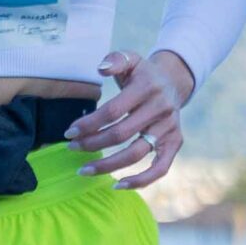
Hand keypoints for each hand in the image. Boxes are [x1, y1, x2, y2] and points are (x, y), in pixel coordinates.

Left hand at [65, 51, 192, 188]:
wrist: (173, 82)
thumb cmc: (142, 74)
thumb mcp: (131, 59)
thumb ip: (115, 60)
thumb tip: (101, 68)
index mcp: (148, 88)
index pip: (113, 111)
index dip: (90, 123)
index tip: (70, 132)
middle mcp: (161, 109)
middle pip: (121, 134)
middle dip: (92, 144)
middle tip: (72, 148)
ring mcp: (169, 128)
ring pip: (136, 154)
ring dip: (108, 165)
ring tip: (84, 170)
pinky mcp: (175, 143)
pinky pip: (160, 168)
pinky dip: (141, 181)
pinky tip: (118, 185)